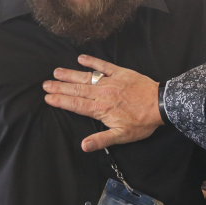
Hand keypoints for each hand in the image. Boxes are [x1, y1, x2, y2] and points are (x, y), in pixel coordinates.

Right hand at [42, 55, 161, 151]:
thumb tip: (83, 146)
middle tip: (45, 84)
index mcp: (100, 109)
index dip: (60, 101)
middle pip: (76, 89)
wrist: (160, 104)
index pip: (76, 104)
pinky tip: (81, 58)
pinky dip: (92, 61)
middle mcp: (102, 93)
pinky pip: (103, 66)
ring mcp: (110, 81)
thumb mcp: (122, 136)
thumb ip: (101, 140)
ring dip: (70, 74)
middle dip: (59, 87)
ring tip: (56, 72)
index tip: (47, 98)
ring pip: (86, 77)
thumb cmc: (142, 122)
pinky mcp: (120, 72)